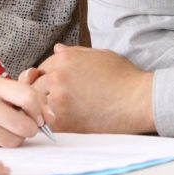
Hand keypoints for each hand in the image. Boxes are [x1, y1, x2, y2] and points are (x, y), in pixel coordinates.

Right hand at [0, 77, 52, 146]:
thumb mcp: (0, 89)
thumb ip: (27, 97)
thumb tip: (50, 118)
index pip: (28, 97)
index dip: (40, 110)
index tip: (40, 115)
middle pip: (25, 125)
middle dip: (32, 128)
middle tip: (26, 125)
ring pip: (15, 141)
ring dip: (18, 138)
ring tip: (8, 129)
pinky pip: (1, 148)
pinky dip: (3, 144)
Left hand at [32, 44, 154, 133]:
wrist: (139, 100)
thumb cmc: (124, 78)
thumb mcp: (100, 55)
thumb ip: (74, 53)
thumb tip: (57, 49)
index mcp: (64, 58)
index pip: (40, 69)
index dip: (46, 80)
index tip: (54, 88)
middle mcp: (57, 76)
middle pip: (34, 87)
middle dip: (42, 94)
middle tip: (54, 104)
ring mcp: (58, 99)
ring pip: (36, 105)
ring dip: (43, 110)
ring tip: (58, 114)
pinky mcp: (63, 120)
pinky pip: (44, 123)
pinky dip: (50, 125)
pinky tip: (63, 124)